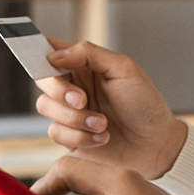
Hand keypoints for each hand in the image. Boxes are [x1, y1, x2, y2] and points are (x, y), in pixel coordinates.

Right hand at [35, 39, 188, 179]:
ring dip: (75, 118)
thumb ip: (89, 54)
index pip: (52, 50)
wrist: (155, 144)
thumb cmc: (145, 104)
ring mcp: (70, 111)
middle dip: (60, 91)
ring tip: (102, 123)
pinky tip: (102, 137)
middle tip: (82, 100)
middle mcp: (73, 86)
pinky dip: (80, 136)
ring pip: (45, 107)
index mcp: (84, 65)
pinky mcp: (70, 136)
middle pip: (42, 79)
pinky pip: (56, 132)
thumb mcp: (124, 69)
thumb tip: (56, 55)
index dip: (37, 49)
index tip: (44, 58)